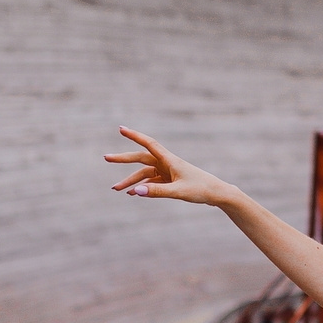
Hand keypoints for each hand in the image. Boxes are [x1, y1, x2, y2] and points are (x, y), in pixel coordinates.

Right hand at [105, 128, 236, 206]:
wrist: (217, 194)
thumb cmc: (201, 189)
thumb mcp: (178, 192)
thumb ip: (156, 192)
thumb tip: (136, 191)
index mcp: (169, 160)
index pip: (148, 144)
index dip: (134, 136)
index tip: (121, 129)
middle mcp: (166, 163)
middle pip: (141, 158)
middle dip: (123, 159)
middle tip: (106, 158)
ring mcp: (168, 172)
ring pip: (144, 173)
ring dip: (130, 181)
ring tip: (115, 189)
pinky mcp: (170, 180)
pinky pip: (151, 182)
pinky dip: (141, 187)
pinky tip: (132, 194)